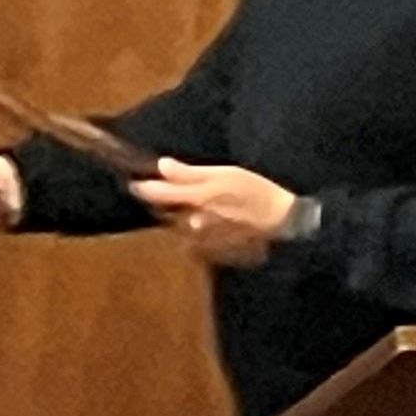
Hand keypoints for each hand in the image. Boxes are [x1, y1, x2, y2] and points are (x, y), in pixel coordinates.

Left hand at [130, 157, 296, 267]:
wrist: (281, 221)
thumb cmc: (255, 191)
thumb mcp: (225, 174)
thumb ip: (190, 173)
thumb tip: (162, 166)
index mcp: (196, 200)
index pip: (158, 196)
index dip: (144, 188)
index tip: (135, 182)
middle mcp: (194, 223)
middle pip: (166, 212)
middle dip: (163, 202)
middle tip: (164, 189)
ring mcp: (202, 239)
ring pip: (178, 226)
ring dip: (178, 216)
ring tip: (191, 204)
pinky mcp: (212, 250)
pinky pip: (192, 240)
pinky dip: (194, 230)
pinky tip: (207, 221)